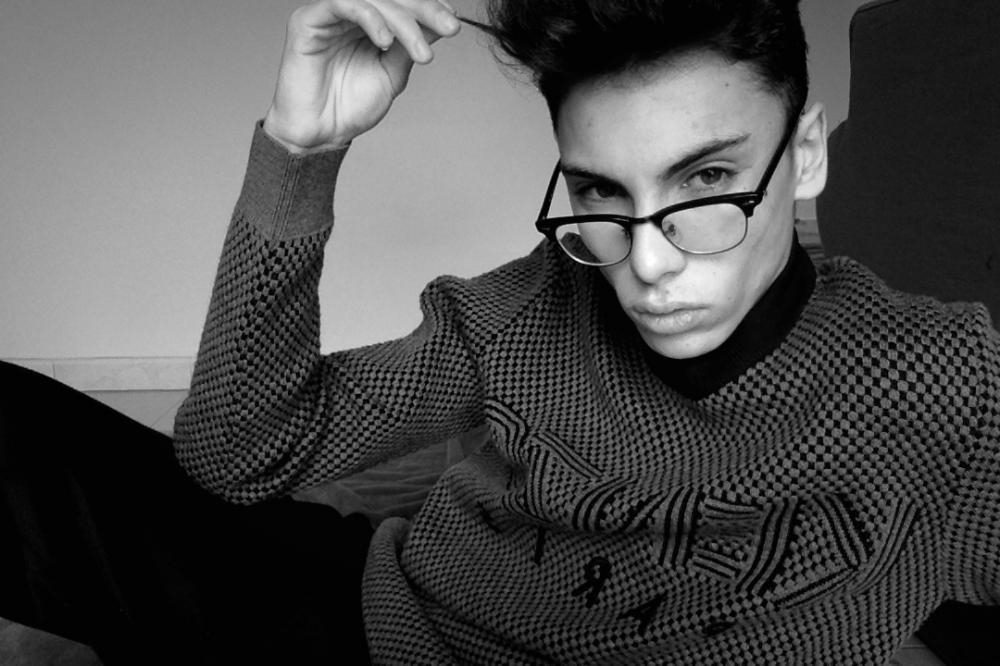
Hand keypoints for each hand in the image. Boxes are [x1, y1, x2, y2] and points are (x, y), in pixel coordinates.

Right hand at [263, 0, 460, 152]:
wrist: (320, 132)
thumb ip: (411, 46)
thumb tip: (441, 24)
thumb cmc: (351, 107)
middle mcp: (350, 13)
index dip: (430, 7)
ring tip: (420, 51)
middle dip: (424, 10)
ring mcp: (329, 14)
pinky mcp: (309, 19)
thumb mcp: (392, 73)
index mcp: (369, 23)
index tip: (453, 23)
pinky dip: (370, 19)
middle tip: (449, 28)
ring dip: (403, 21)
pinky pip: (344, 5)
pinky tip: (385, 42)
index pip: (402, 3)